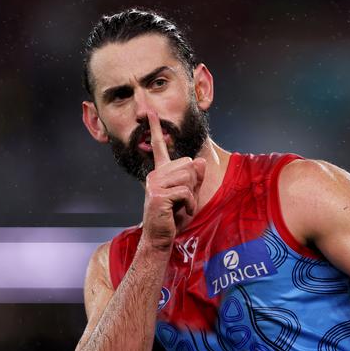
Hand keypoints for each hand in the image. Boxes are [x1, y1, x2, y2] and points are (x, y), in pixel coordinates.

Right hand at [142, 110, 205, 249]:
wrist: (160, 238)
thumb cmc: (174, 217)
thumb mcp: (189, 195)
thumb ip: (195, 178)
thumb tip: (199, 161)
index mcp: (160, 172)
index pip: (158, 147)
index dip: (156, 128)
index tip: (149, 112)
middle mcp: (155, 174)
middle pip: (187, 164)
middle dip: (193, 183)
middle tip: (183, 199)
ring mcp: (155, 184)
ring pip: (188, 177)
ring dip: (192, 195)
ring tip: (181, 206)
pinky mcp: (159, 195)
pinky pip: (186, 192)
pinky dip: (189, 204)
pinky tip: (181, 212)